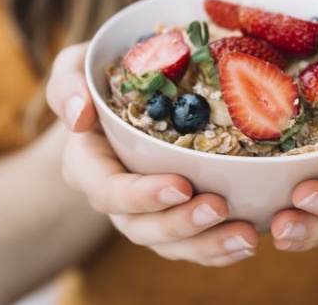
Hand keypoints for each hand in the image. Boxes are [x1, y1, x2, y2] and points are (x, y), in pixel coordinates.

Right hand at [46, 43, 257, 265]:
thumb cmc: (100, 80)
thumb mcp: (75, 68)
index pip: (107, 192)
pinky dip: (220, 250)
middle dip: (181, 224)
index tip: (180, 185)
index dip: (141, 195)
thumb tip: (78, 116)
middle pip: (141, 228)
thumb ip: (67, 84)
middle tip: (219, 207)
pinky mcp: (174, 219)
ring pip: (171, 245)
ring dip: (207, 245)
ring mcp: (145, 214)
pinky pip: (193, 246)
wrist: (124, 98)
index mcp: (88, 165)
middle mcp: (115, 198)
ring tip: (245, 238)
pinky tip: (250, 241)